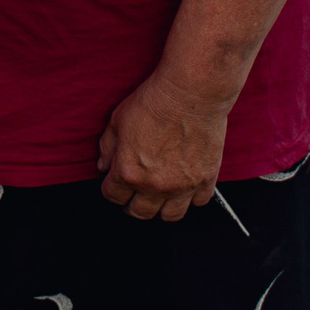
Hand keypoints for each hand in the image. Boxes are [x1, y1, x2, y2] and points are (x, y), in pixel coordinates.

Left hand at [96, 69, 233, 220]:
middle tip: (134, 194)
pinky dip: (190, 198)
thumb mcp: (118, 120)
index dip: (111, 190)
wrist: (190, 93)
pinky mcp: (205, 180)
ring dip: (161, 208)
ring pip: (169, 216)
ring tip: (159, 196)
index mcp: (128, 172)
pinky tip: (184, 185)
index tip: (114, 183)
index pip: (113, 197)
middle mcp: (154, 186)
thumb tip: (103, 167)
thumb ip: (107, 147)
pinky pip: (198, 203)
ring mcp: (182, 186)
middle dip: (132, 205)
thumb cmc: (153, 102)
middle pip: (139, 213)